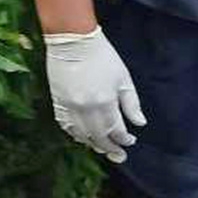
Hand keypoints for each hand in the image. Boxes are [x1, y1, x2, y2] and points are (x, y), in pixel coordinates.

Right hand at [43, 26, 145, 162]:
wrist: (73, 40)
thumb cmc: (103, 57)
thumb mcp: (123, 78)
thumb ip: (132, 103)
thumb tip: (140, 123)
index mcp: (105, 101)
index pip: (116, 130)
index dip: (124, 139)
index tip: (130, 141)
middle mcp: (86, 108)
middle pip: (99, 137)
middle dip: (110, 148)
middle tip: (119, 156)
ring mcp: (69, 106)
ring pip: (81, 135)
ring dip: (93, 144)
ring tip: (103, 149)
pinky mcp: (57, 102)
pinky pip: (65, 126)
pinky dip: (75, 135)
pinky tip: (83, 138)